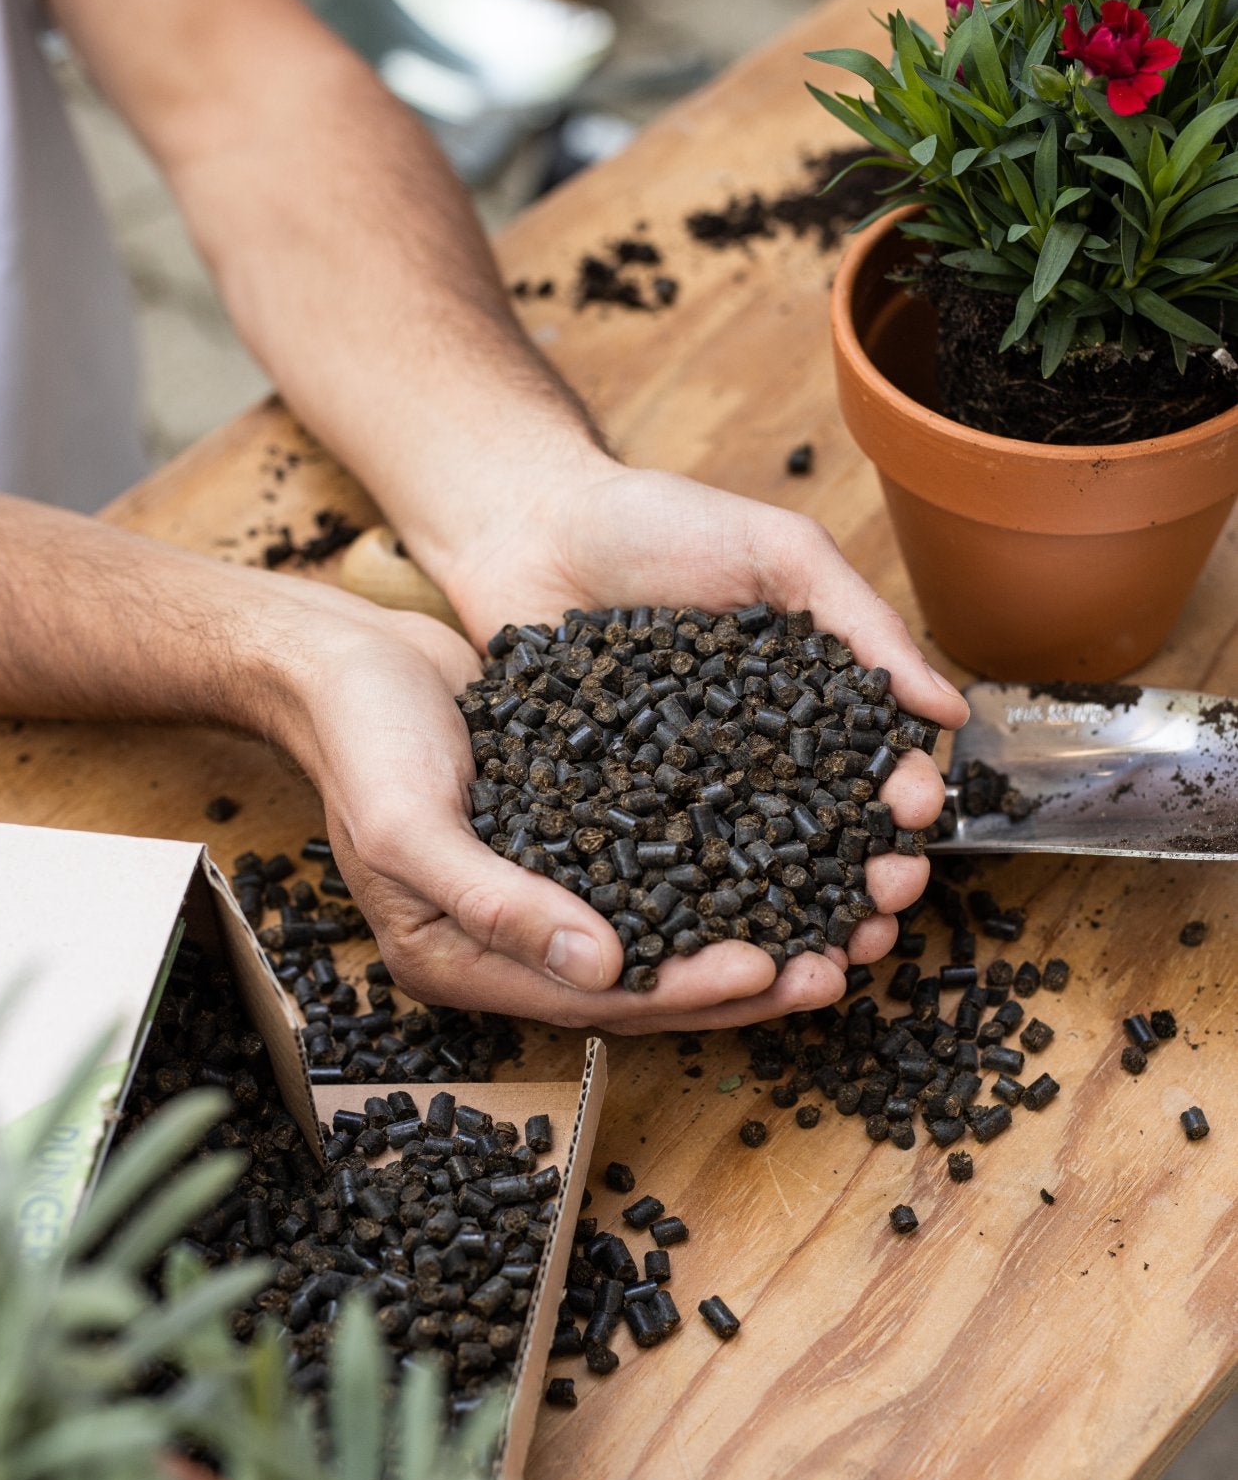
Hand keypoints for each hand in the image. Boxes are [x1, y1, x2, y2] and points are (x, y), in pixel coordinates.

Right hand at [282, 602, 883, 1031]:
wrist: (342, 657)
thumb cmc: (360, 739)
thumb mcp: (413, 827)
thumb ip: (499, 904)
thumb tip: (603, 970)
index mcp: (459, 963)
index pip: (594, 1003)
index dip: (685, 993)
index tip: (770, 969)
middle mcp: (509, 943)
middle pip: (643, 983)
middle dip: (742, 979)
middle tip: (836, 965)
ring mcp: (542, 892)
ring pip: (664, 932)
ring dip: (749, 929)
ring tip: (838, 921)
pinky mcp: (568, 837)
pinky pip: (659, 869)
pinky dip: (723, 867)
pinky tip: (789, 850)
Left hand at [408, 455, 968, 991]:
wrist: (530, 525)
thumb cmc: (658, 523)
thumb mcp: (775, 552)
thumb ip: (861, 622)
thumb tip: (950, 708)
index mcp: (804, 704)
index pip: (871, 765)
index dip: (903, 798)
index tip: (916, 818)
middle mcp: (751, 762)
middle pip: (825, 838)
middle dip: (869, 877)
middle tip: (887, 904)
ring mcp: (683, 796)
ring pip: (753, 877)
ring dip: (801, 924)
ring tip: (831, 956)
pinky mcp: (611, 820)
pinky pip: (657, 881)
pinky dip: (696, 925)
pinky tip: (726, 956)